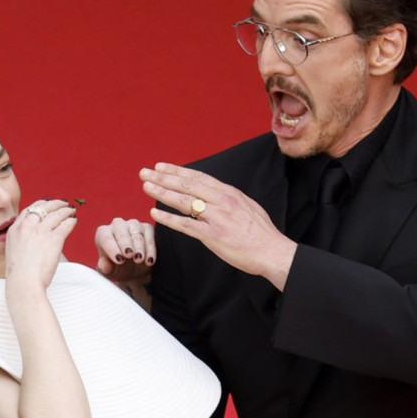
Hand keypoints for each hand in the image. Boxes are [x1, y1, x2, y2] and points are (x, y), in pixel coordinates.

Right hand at [5, 199, 76, 290]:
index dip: (40, 205)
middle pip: (44, 207)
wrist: (23, 282)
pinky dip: (71, 221)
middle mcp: (27, 226)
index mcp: (15, 229)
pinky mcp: (54, 238)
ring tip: (71, 210)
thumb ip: (21, 239)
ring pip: (57, 214)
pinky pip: (66, 225)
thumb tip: (31, 238)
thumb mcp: (13, 250)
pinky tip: (73, 221)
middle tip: (63, 203)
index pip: (29, 210)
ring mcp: (41, 231)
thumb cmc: (19, 273)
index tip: (47, 204)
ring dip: (66, 210)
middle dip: (55, 204)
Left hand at [95, 218, 154, 281]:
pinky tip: (150, 260)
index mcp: (103, 234)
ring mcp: (133, 225)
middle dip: (126, 244)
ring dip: (139, 247)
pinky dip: (150, 249)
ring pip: (136, 233)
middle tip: (130, 255)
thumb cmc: (118, 269)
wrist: (134, 271)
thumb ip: (105, 268)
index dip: (112, 249)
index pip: (105, 239)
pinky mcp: (147, 228)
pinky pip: (150, 236)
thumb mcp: (110, 272)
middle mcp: (117, 226)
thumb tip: (103, 264)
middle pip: (121, 232)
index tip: (119, 260)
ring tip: (140, 260)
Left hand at [139, 163, 296, 290]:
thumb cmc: (260, 232)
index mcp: (229, 193)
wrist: (272, 251)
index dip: (177, 171)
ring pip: (183, 202)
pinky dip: (169, 219)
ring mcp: (216, 217)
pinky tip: (155, 214)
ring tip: (146, 187)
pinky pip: (186, 225)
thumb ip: (227, 199)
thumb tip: (213, 194)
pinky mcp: (212, 235)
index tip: (161, 167)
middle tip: (144, 172)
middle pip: (186, 185)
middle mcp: (221, 201)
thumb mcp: (246, 205)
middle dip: (163, 177)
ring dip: (162, 193)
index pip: (198, 177)